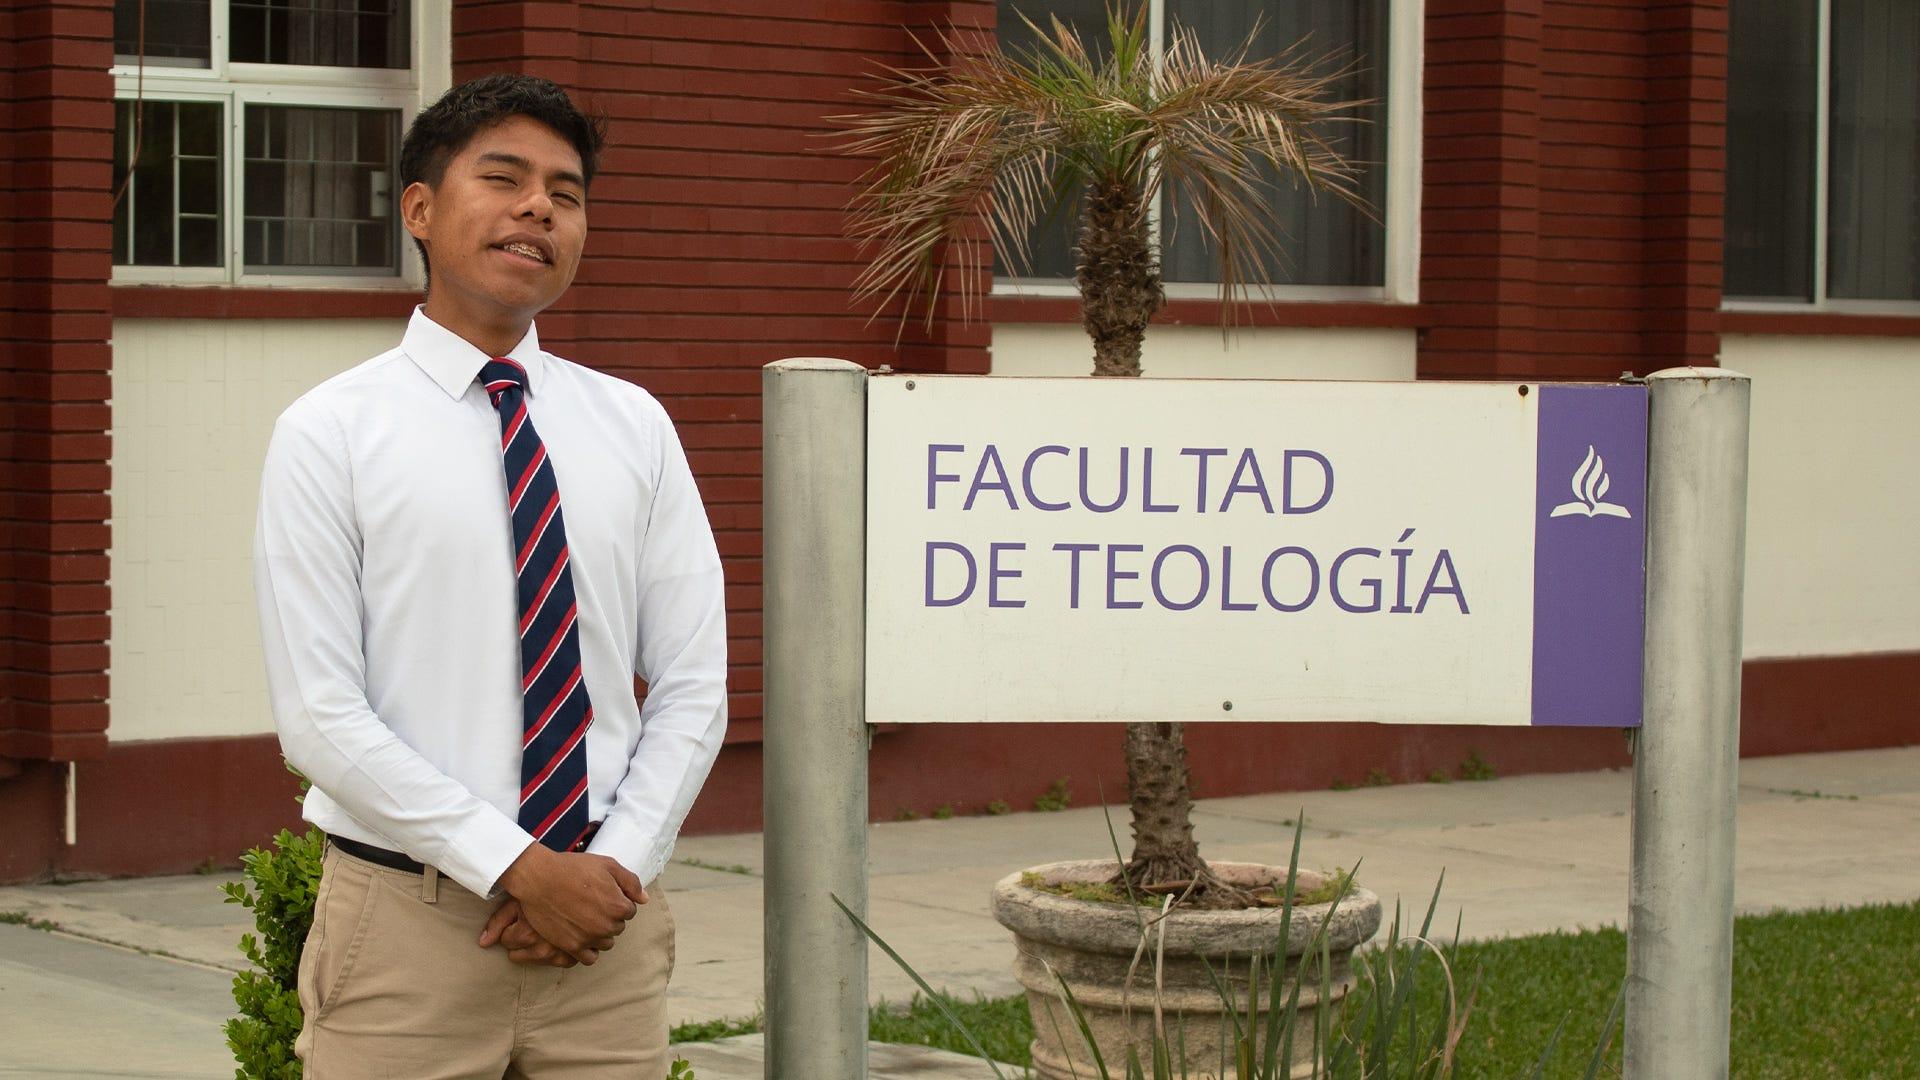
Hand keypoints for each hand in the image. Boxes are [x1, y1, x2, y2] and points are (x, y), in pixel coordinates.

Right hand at [494, 845, 647, 962]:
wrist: (539, 878)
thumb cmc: (573, 868)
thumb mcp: (607, 865)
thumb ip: (630, 882)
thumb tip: (644, 899)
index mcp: (618, 906)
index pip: (630, 911)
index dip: (618, 901)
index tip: (603, 894)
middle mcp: (606, 926)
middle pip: (618, 927)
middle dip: (609, 917)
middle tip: (592, 904)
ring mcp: (589, 938)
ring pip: (606, 943)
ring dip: (600, 934)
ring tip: (585, 919)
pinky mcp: (571, 947)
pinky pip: (589, 958)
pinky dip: (588, 950)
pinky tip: (581, 936)